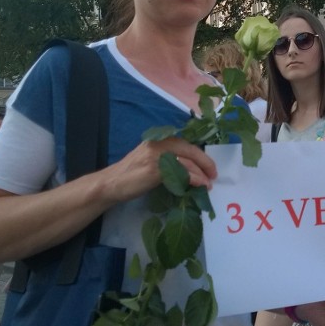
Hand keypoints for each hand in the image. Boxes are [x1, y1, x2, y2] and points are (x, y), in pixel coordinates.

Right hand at [102, 137, 217, 203]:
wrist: (110, 184)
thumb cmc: (133, 175)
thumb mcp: (153, 161)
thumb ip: (170, 159)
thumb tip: (192, 169)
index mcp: (160, 140)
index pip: (187, 144)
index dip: (201, 156)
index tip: (210, 167)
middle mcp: (160, 143)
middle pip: (191, 150)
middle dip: (206, 163)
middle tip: (214, 175)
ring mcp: (157, 155)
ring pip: (188, 161)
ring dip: (202, 174)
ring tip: (209, 184)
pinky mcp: (155, 169)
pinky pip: (181, 172)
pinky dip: (194, 179)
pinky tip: (200, 185)